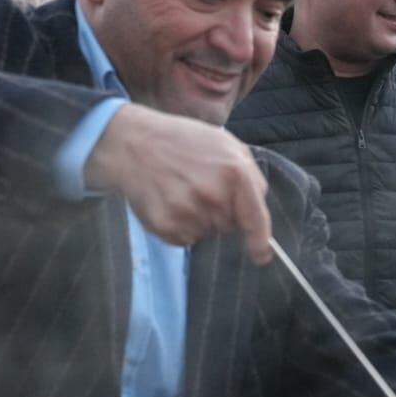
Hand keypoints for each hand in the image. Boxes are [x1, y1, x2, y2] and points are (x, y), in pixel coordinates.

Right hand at [84, 104, 272, 263]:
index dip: (260, 242)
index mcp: (234, 172)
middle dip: (221, 212)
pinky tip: (168, 202)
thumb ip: (249, 173)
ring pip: (206, 233)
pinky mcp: (165, 226)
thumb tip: (258, 204)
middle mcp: (214, 196)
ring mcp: (188, 213)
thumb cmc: (182, 141)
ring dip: (198, 219)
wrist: (134, 143)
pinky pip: (184, 239)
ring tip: (181, 191)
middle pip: (229, 225)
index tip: (261, 255)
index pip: (256, 218)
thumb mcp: (225, 144)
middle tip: (199, 186)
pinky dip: (179, 226)